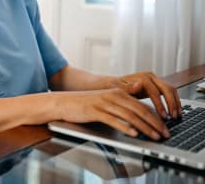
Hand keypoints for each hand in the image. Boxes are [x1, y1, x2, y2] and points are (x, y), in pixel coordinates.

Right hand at [56, 88, 170, 139]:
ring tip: (154, 136)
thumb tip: (139, 112)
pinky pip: (113, 119)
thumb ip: (122, 105)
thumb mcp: (106, 102)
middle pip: (139, 109)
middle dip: (154, 123)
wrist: (63, 103)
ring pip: (129, 115)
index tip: (164, 128)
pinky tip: (133, 133)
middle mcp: (112, 95)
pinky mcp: (95, 111)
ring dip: (144, 127)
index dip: (155, 117)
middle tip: (164, 134)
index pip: (142, 105)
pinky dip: (125, 127)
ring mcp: (103, 103)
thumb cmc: (85, 105)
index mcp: (117, 92)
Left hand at [112, 72, 182, 119]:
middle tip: (174, 117)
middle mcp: (150, 76)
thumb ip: (129, 88)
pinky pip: (170, 91)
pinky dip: (174, 101)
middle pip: (167, 88)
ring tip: (177, 116)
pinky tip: (175, 111)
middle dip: (172, 104)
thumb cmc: (116, 89)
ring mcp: (155, 79)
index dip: (160, 105)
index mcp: (141, 77)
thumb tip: (139, 85)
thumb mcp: (119, 90)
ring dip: (176, 103)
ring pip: (171, 89)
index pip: (155, 92)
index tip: (163, 117)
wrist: (115, 85)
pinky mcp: (157, 84)